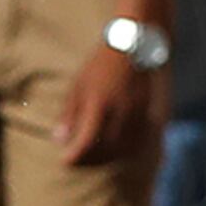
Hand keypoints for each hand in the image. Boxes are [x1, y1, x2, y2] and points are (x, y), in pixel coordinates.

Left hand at [54, 42, 153, 164]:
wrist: (131, 45)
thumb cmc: (100, 65)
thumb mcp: (77, 85)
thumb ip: (69, 114)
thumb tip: (59, 140)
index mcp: (99, 105)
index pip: (85, 142)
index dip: (75, 157)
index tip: (65, 161)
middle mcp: (119, 112)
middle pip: (104, 149)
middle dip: (89, 160)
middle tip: (78, 161)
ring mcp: (135, 112)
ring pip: (122, 147)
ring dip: (107, 157)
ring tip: (95, 157)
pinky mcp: (145, 111)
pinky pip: (136, 139)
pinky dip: (124, 149)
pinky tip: (114, 148)